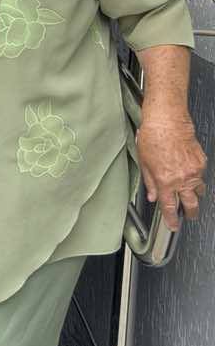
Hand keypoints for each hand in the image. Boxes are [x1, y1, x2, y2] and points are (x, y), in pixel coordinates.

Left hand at [137, 110, 206, 231]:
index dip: (171, 220)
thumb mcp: (143, 162)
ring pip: (199, 191)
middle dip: (189, 214)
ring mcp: (194, 171)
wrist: (168, 120)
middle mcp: (181, 179)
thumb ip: (148, 182)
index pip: (169, 208)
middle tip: (187, 216)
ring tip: (189, 195)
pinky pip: (201, 175)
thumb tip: (152, 195)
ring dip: (194, 195)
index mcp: (165, 181)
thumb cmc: (152, 136)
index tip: (173, 225)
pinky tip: (190, 173)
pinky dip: (196, 177)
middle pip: (190, 205)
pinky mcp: (201, 162)